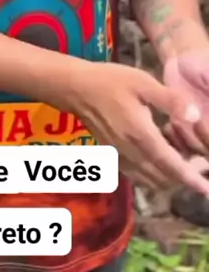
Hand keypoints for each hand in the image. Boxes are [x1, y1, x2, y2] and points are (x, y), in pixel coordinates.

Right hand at [70, 62, 208, 195]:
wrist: (75, 88)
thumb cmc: (110, 81)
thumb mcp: (143, 83)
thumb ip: (170, 100)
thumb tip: (195, 115)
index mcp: (141, 134)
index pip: (170, 165)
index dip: (190, 178)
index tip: (205, 189)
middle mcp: (130, 151)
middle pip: (161, 178)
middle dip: (181, 179)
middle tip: (197, 169)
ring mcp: (119, 156)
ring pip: (148, 180)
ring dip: (167, 180)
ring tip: (181, 168)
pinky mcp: (111, 155)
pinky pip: (135, 176)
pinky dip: (151, 177)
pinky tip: (157, 165)